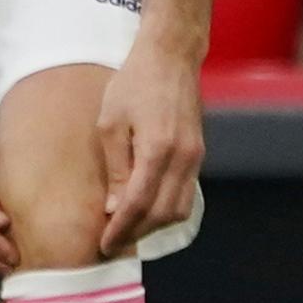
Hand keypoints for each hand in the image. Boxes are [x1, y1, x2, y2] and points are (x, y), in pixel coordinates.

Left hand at [97, 33, 205, 257]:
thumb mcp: (110, 123)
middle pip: (162, 214)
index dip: (121, 229)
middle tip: (112, 242)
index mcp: (158, 149)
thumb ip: (116, 168)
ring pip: (179, 210)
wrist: (171, 57)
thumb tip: (114, 208)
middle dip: (136, 233)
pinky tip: (147, 211)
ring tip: (128, 230)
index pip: (139, 204)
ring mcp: (195, 158)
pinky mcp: (198, 155)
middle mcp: (183, 158)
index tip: (104, 244)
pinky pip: (186, 195)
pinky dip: (167, 211)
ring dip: (153, 226)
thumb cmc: (134, 84)